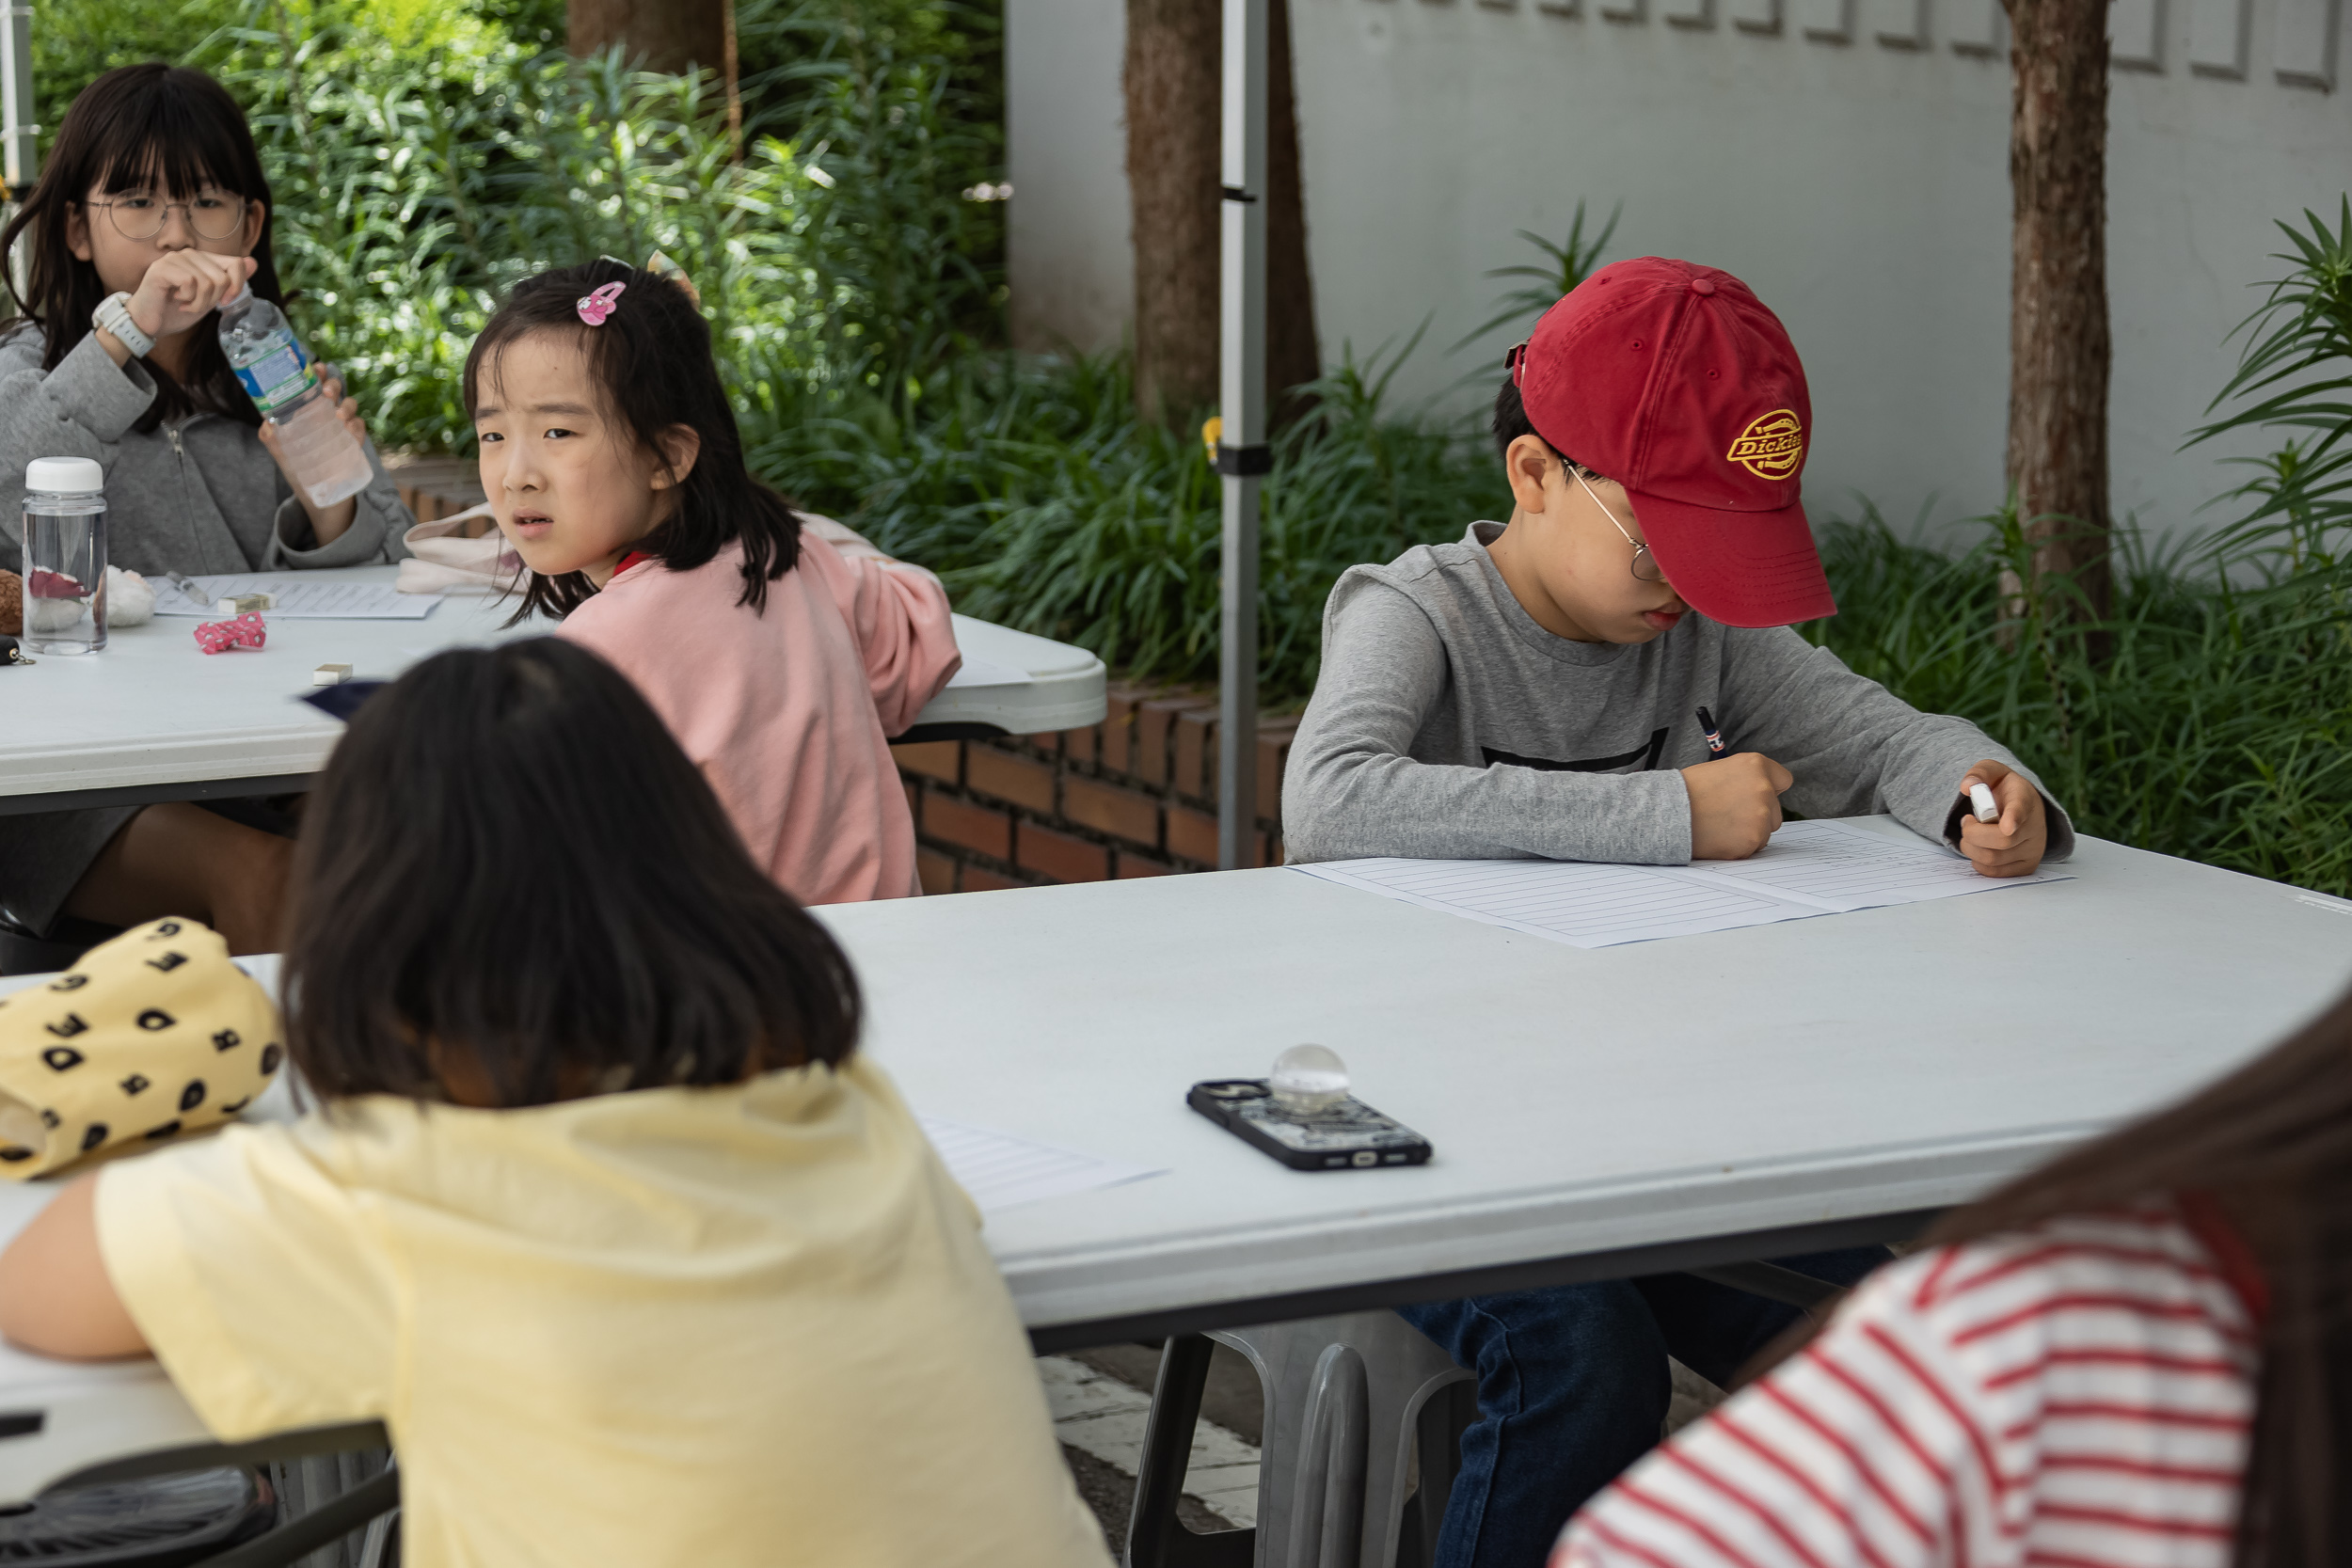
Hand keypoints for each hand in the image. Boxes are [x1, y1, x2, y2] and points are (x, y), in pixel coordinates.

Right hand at [127, 251, 255, 342]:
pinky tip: (176, 300)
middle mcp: (190, 255)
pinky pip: (190, 283)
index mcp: (203, 260)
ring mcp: (174, 259)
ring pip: (207, 282)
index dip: (237, 286)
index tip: (225, 301)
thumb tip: (253, 262)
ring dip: (199, 303)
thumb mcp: (211, 298)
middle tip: (195, 304)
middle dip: (212, 300)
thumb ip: (230, 281)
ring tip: (185, 304)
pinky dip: (188, 299)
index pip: (236, 264)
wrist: (150, 322)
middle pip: (222, 278)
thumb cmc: (178, 310)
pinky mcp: (162, 268)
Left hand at [257, 364, 368, 546]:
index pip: (313, 384)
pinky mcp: (354, 442)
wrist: (318, 496)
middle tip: (326, 393)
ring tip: (338, 416)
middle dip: (332, 384)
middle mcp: (326, 414)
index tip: (315, 368)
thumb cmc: (298, 468)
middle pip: (334, 389)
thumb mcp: (279, 451)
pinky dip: (356, 426)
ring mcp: (342, 427)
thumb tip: (267, 421)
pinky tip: (348, 431)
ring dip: (346, 405)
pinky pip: (360, 428)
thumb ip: (270, 435)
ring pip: (349, 405)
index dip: (316, 372)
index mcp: (308, 410)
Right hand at [1682, 752, 1792, 859]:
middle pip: (1775, 810)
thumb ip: (1747, 779)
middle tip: (1729, 814)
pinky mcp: (1752, 840)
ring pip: (1765, 831)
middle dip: (1757, 815)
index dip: (1770, 789)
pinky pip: (1753, 847)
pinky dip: (1738, 845)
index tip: (1757, 796)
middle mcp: (1763, 789)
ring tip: (1720, 825)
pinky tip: (1719, 836)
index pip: (1784, 780)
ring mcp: (1760, 816)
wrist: (1667, 813)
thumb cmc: (1687, 791)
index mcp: (1756, 766)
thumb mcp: (1722, 770)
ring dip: (1749, 831)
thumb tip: (1762, 792)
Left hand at [1956, 760, 2046, 877]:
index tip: (2007, 826)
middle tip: (1966, 822)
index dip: (2013, 818)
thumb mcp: (1992, 772)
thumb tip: (1966, 787)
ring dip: (1971, 848)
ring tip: (1972, 834)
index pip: (2020, 810)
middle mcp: (2035, 827)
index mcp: (2025, 799)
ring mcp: (2034, 849)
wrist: (2023, 806)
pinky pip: (1995, 872)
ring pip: (1993, 859)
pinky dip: (1978, 862)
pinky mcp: (2027, 866)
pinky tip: (1980, 847)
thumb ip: (1978, 773)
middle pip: (2000, 841)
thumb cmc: (2004, 789)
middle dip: (1972, 833)